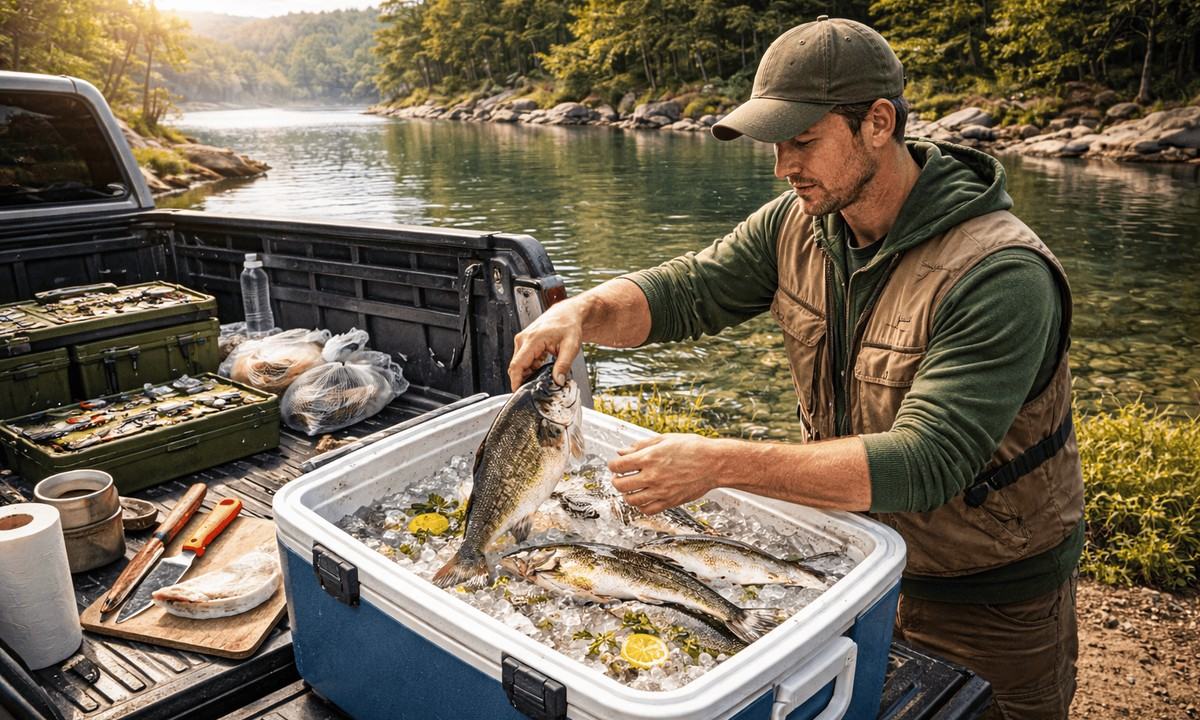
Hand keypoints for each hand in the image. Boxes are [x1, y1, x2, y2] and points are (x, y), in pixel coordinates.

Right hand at [508, 299, 584, 390]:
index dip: (515, 380)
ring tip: (546, 369)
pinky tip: (543, 363)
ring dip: (530, 371)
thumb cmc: (569, 325)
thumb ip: (564, 365)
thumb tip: (558, 381)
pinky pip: (523, 359)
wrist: (567, 313)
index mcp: (532, 339)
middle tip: (540, 384)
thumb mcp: (571, 346)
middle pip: (516, 366)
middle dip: (525, 378)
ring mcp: (522, 340)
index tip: (517, 392)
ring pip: (520, 364)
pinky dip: (531, 365)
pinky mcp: (525, 342)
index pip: (517, 364)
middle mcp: (523, 339)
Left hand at [608, 434, 722, 515]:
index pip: (618, 466)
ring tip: (631, 489)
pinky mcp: (670, 501)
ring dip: (627, 494)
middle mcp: (652, 476)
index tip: (615, 465)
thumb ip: (642, 446)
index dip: (612, 465)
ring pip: (631, 500)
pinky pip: (647, 510)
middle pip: (620, 485)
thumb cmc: (693, 448)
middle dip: (616, 481)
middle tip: (619, 478)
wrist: (715, 463)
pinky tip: (643, 498)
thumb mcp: (665, 439)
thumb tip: (622, 451)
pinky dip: (641, 506)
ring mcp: (661, 491)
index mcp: (649, 458)